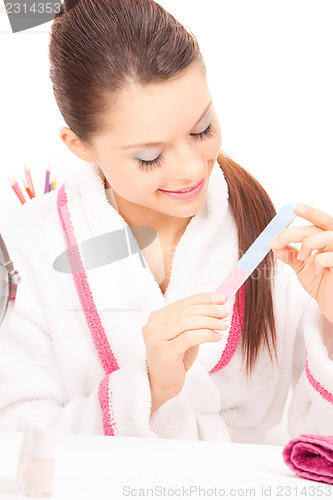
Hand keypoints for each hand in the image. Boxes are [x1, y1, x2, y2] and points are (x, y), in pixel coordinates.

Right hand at [142, 292, 229, 414]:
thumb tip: (217, 307)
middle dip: (209, 309)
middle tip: (225, 311)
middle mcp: (153, 325)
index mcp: (157, 317)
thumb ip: (194, 321)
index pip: (182, 302)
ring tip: (223, 324)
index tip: (220, 298)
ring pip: (187, 322)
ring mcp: (156, 338)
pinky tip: (217, 336)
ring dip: (209, 321)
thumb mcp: (184, 336)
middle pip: (185, 311)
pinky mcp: (164, 351)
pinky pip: (189, 337)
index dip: (203, 299)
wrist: (161, 384)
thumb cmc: (174, 359)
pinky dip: (206, 334)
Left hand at [269, 203, 332, 323]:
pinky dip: (319, 261)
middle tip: (278, 239)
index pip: (319, 221)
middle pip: (321, 224)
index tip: (290, 211)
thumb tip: (275, 244)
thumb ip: (291, 254)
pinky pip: (331, 257)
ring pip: (327, 236)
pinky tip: (318, 271)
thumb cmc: (324, 286)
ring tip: (302, 257)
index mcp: (328, 239)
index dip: (306, 213)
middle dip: (296, 228)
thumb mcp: (303, 267)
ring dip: (308, 244)